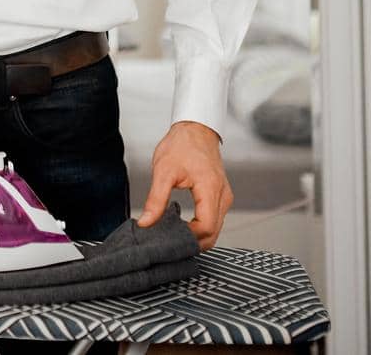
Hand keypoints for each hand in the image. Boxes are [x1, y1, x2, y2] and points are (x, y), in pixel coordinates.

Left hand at [137, 120, 232, 250]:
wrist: (195, 129)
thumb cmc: (182, 144)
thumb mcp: (163, 171)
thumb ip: (155, 199)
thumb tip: (146, 222)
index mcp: (211, 189)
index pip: (207, 227)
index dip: (188, 238)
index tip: (169, 238)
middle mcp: (222, 195)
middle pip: (213, 233)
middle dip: (192, 242)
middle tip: (169, 242)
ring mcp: (224, 196)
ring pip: (216, 228)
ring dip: (197, 236)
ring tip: (174, 233)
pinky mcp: (220, 195)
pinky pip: (214, 219)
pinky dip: (201, 227)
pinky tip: (183, 224)